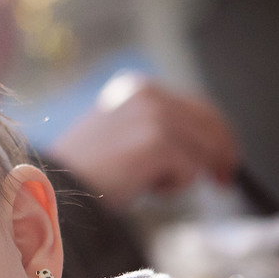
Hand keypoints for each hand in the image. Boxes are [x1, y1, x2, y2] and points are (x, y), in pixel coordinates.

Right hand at [48, 73, 239, 209]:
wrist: (53, 185)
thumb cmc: (79, 171)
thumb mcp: (118, 136)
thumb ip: (153, 130)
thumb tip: (202, 148)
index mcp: (136, 89)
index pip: (195, 108)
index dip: (216, 134)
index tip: (225, 159)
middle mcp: (148, 96)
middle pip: (209, 124)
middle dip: (221, 154)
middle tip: (225, 180)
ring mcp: (154, 117)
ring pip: (202, 151)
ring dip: (186, 175)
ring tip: (151, 186)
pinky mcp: (157, 142)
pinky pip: (190, 171)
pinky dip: (173, 186)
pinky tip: (142, 187)